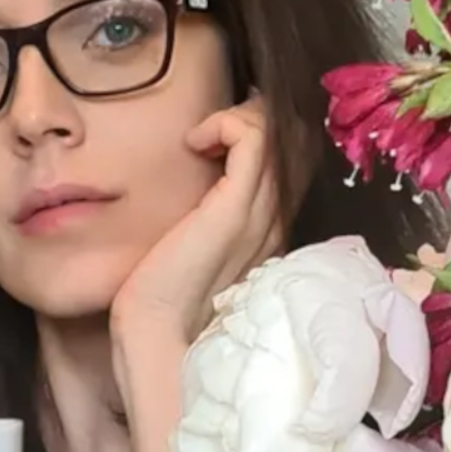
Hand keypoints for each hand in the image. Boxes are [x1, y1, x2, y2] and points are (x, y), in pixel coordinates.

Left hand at [111, 94, 285, 345]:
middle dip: (260, 115)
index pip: (292, 159)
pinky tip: (195, 142)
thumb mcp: (195, 246)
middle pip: (295, 140)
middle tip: (220, 120)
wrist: (155, 336)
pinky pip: (252, 140)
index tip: (224, 126)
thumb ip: (209, 217)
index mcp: (270, 229)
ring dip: (241, 116)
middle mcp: (276, 219)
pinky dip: (227, 124)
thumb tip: (200, 175)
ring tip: (205, 133)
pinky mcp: (235, 211)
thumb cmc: (164, 298)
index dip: (267, 130)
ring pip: (279, 134)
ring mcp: (261, 214)